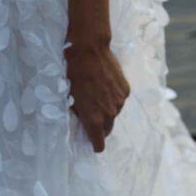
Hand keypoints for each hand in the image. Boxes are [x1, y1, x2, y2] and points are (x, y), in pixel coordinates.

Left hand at [63, 37, 130, 153]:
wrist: (88, 50)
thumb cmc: (73, 74)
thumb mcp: (69, 97)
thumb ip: (78, 112)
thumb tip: (81, 119)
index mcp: (93, 119)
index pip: (99, 144)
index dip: (95, 144)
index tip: (92, 143)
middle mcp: (109, 114)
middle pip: (107, 129)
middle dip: (100, 127)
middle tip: (92, 116)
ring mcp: (119, 102)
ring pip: (114, 113)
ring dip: (107, 109)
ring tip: (97, 95)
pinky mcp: (125, 90)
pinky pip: (119, 100)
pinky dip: (113, 97)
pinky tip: (105, 86)